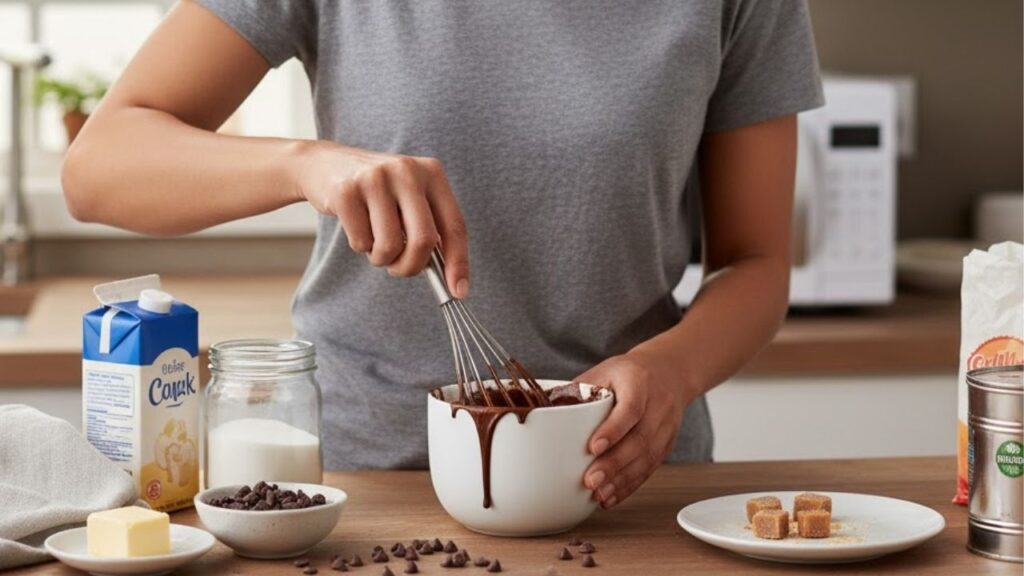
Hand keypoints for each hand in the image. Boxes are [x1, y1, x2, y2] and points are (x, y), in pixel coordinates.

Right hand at [293, 141, 468, 296]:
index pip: (454, 225)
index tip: (458, 292)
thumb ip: (428, 227)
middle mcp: (407, 171)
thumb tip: (448, 278)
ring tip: (374, 241)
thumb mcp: (408, 198)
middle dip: (412, 266)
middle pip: (424, 240)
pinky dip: (360, 246)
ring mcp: (375, 179)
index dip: (458, 262)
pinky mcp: (347, 192)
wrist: (323, 163)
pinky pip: (361, 242)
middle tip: (399, 269)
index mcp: (432, 173)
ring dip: (381, 258)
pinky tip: (356, 225)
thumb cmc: (376, 192)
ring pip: (390, 246)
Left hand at [576, 351, 688, 508]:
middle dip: (614, 463)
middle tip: (590, 481)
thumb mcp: (603, 371)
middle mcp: (658, 404)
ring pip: (647, 457)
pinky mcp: (668, 444)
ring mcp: (666, 426)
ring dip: (622, 480)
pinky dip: (630, 485)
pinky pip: (650, 468)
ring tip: (598, 495)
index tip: (592, 448)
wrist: (668, 371)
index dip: (613, 429)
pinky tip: (612, 497)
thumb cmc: (627, 373)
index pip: (631, 407)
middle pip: (640, 438)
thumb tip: (541, 413)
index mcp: (638, 381)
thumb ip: (578, 392)